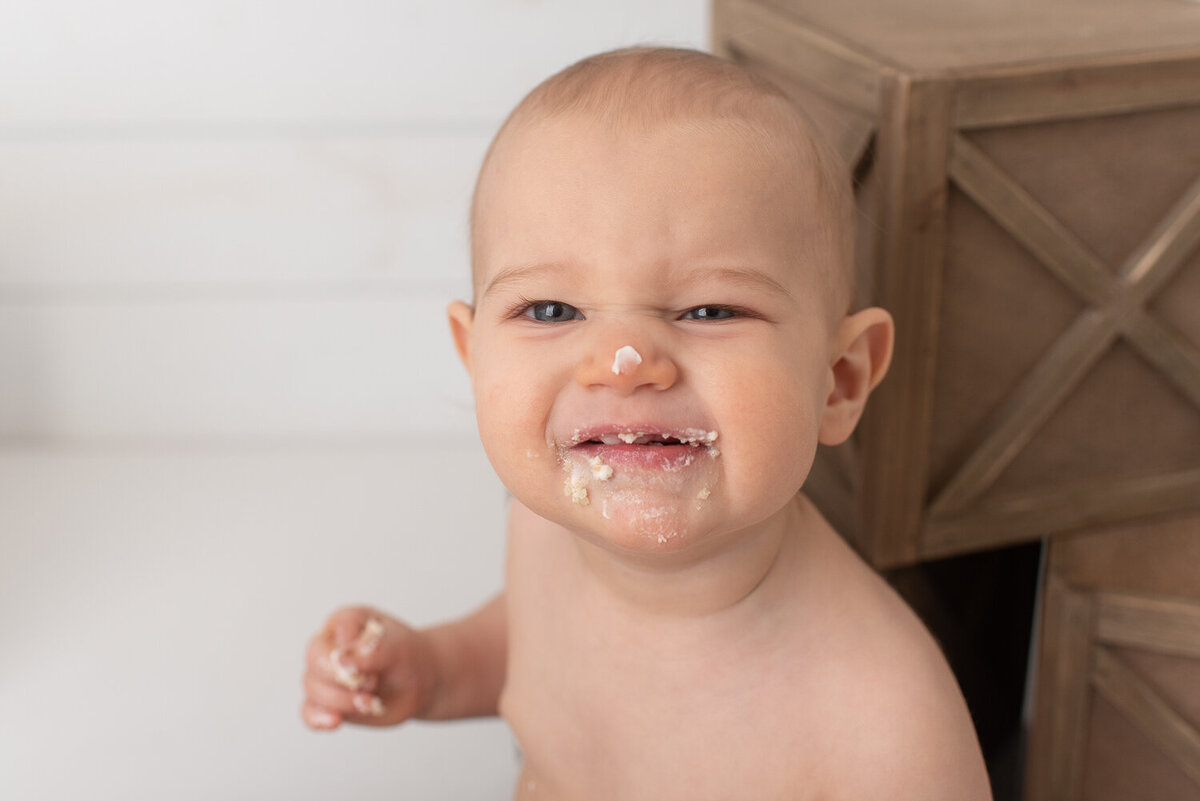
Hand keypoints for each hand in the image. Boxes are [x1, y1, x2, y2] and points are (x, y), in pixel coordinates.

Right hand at [301, 606, 435, 730]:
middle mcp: (328, 645)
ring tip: (370, 702)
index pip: (333, 633)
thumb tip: (339, 662)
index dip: (353, 655)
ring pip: (312, 688)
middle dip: (342, 680)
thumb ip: (371, 651)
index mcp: (345, 621)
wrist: (418, 682)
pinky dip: (318, 719)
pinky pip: (309, 711)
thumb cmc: (406, 656)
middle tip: (372, 686)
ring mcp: (324, 675)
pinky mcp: (326, 702)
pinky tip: (335, 722)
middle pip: (315, 661)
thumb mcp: (397, 648)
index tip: (378, 664)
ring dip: (341, 701)